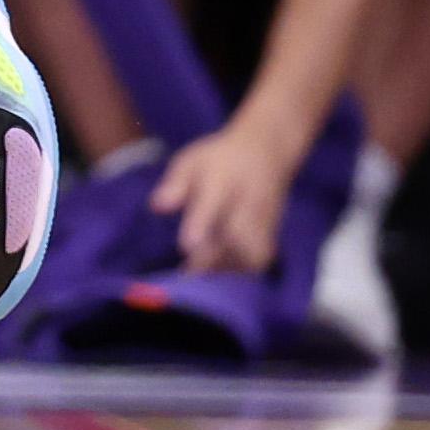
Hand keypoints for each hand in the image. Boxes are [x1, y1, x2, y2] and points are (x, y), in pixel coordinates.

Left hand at [150, 106, 311, 278]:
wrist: (266, 152)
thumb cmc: (218, 158)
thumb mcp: (191, 160)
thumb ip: (175, 184)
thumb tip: (157, 206)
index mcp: (222, 179)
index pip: (213, 204)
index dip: (200, 226)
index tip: (186, 247)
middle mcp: (247, 201)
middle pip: (239, 236)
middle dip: (215, 257)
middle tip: (189, 272)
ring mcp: (264, 218)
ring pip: (253, 252)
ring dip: (229, 268)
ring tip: (203, 277)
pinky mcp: (272, 232)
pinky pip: (261, 258)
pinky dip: (242, 271)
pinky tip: (221, 275)